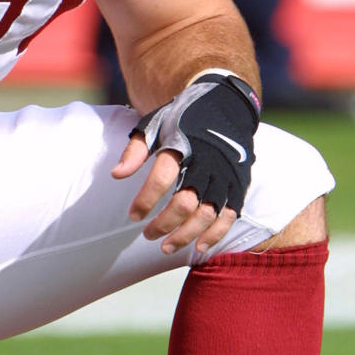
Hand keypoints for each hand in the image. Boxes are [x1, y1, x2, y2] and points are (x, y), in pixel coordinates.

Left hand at [112, 73, 259, 253]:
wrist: (224, 106)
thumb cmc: (182, 120)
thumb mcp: (155, 125)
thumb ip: (135, 150)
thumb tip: (116, 175)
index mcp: (183, 144)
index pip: (162, 177)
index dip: (146, 200)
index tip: (133, 215)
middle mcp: (207, 161)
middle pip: (186, 202)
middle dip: (164, 223)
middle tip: (147, 234)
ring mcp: (225, 175)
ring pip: (207, 213)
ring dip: (186, 235)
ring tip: (165, 247)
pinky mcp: (239, 185)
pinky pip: (230, 215)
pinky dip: (215, 234)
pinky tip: (198, 248)